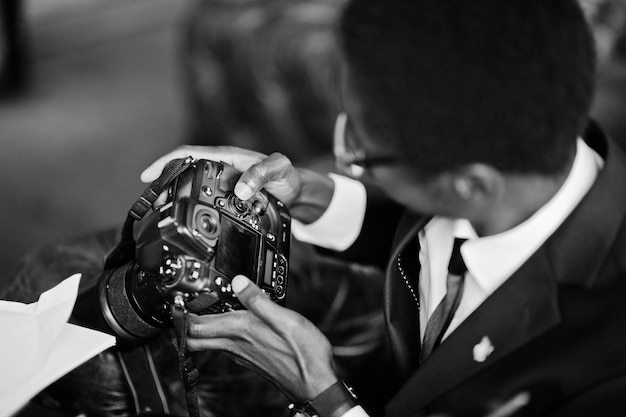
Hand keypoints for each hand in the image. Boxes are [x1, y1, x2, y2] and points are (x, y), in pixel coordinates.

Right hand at [141, 145, 301, 204]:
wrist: (296, 192)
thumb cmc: (287, 176)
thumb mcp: (278, 170)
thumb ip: (261, 174)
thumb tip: (239, 189)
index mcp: (226, 157)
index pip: (189, 154)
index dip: (166, 163)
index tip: (148, 175)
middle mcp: (220, 169)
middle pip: (183, 173)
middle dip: (164, 186)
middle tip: (154, 205)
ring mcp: (222, 184)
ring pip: (191, 189)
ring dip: (176, 199)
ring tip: (163, 215)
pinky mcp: (226, 200)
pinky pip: (203, 202)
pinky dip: (191, 210)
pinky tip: (186, 221)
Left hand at [187, 275, 338, 401]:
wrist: (314, 384)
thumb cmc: (304, 355)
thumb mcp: (285, 319)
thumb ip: (259, 300)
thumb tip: (238, 282)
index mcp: (241, 331)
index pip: (196, 326)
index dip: (181, 314)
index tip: (176, 300)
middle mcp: (236, 344)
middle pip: (195, 338)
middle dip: (182, 325)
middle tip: (178, 308)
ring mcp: (241, 354)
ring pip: (207, 343)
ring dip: (198, 329)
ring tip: (198, 311)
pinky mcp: (250, 359)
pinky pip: (223, 346)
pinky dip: (216, 334)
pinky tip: (228, 325)